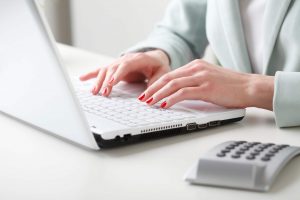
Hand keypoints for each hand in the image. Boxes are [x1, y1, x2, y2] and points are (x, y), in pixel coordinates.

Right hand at [80, 50, 170, 96]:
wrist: (155, 58)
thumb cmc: (159, 66)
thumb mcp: (162, 74)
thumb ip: (155, 84)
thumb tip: (146, 97)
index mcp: (138, 59)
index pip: (125, 65)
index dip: (117, 74)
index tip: (111, 83)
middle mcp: (126, 59)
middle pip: (113, 69)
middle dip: (106, 81)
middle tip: (103, 93)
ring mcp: (118, 62)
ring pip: (106, 70)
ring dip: (99, 80)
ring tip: (94, 92)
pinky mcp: (114, 67)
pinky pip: (102, 70)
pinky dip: (91, 74)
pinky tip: (82, 78)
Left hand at [139, 59, 273, 109]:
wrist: (249, 87)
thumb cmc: (231, 86)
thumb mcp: (209, 78)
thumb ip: (194, 81)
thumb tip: (179, 91)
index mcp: (196, 66)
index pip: (170, 74)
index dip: (156, 84)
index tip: (147, 92)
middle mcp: (196, 69)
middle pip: (167, 78)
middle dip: (152, 89)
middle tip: (142, 98)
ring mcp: (201, 77)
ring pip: (172, 85)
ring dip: (158, 94)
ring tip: (149, 103)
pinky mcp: (206, 88)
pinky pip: (183, 93)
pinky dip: (171, 99)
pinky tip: (164, 105)